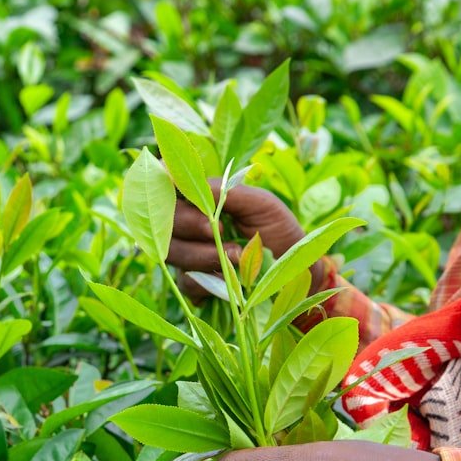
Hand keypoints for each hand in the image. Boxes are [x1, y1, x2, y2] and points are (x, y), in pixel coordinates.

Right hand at [170, 183, 322, 298]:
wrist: (297, 272)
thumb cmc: (278, 230)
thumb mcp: (259, 203)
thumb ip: (223, 191)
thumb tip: (180, 175)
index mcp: (201, 200)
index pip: (167, 188)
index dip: (163, 186)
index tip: (180, 191)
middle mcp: (188, 227)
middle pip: (164, 222)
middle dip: (190, 225)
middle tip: (219, 230)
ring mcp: (188, 256)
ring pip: (172, 252)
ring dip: (203, 254)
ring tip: (236, 255)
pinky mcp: (196, 285)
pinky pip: (186, 283)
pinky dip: (209, 281)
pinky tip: (232, 279)